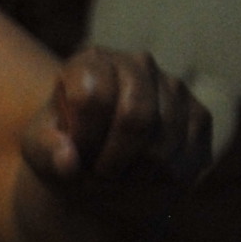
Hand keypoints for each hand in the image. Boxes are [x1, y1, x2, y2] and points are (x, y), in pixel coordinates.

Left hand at [21, 47, 216, 227]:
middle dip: (112, 159)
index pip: (92, 97)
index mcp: (92, 60)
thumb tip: (68, 160)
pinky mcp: (200, 117)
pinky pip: (184, 161)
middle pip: (135, 119)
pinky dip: (157, 181)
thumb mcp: (40, 149)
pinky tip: (140, 176)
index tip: (73, 155)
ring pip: (162, 145)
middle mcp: (138, 64)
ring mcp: (175, 88)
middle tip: (98, 173)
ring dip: (134, 174)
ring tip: (116, 175)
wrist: (96, 164)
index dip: (83, 138)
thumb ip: (48, 151)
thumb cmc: (63, 149)